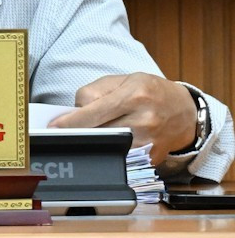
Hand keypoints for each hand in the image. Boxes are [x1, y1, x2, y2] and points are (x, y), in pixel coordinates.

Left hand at [52, 73, 199, 160]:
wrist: (185, 111)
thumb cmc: (150, 91)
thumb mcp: (123, 80)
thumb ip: (95, 91)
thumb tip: (74, 110)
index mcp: (134, 96)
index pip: (94, 112)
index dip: (71, 122)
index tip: (53, 127)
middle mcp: (143, 120)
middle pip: (99, 132)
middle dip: (80, 132)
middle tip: (67, 131)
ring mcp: (149, 142)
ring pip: (108, 147)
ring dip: (94, 142)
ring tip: (89, 135)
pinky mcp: (151, 157)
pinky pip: (121, 157)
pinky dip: (110, 151)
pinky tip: (109, 143)